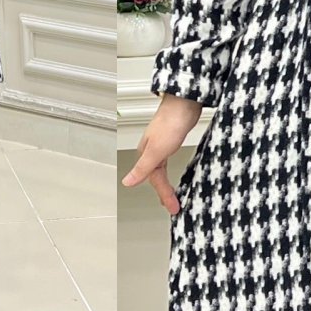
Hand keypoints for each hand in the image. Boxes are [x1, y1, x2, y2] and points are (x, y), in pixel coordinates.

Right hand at [121, 93, 202, 215]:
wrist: (185, 102)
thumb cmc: (171, 121)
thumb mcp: (157, 150)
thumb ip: (142, 168)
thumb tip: (126, 182)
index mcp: (146, 153)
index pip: (154, 180)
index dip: (163, 195)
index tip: (172, 208)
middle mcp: (151, 149)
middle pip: (156, 176)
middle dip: (164, 192)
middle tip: (173, 206)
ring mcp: (161, 143)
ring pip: (161, 169)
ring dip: (166, 183)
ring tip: (172, 196)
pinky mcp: (171, 139)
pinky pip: (168, 161)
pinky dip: (170, 171)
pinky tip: (172, 170)